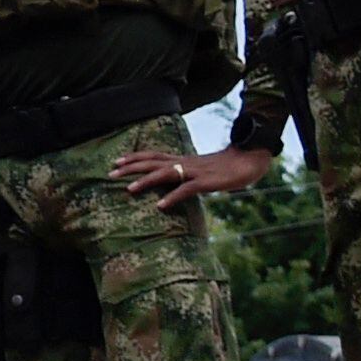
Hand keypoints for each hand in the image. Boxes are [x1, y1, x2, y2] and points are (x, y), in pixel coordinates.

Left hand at [117, 142, 271, 207]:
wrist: (250, 159)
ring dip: (145, 181)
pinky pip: (186, 189)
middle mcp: (185, 162)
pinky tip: (160, 205)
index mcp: (183, 159)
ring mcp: (195, 171)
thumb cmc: (227, 166)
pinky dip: (172, 197)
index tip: (116, 161)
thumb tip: (175, 183)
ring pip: (165, 173)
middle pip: (153, 162)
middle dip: (130, 167)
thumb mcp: (203, 170)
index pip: (154, 155)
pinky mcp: (207, 182)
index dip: (135, 157)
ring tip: (128, 189)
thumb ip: (188, 175)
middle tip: (110, 172)